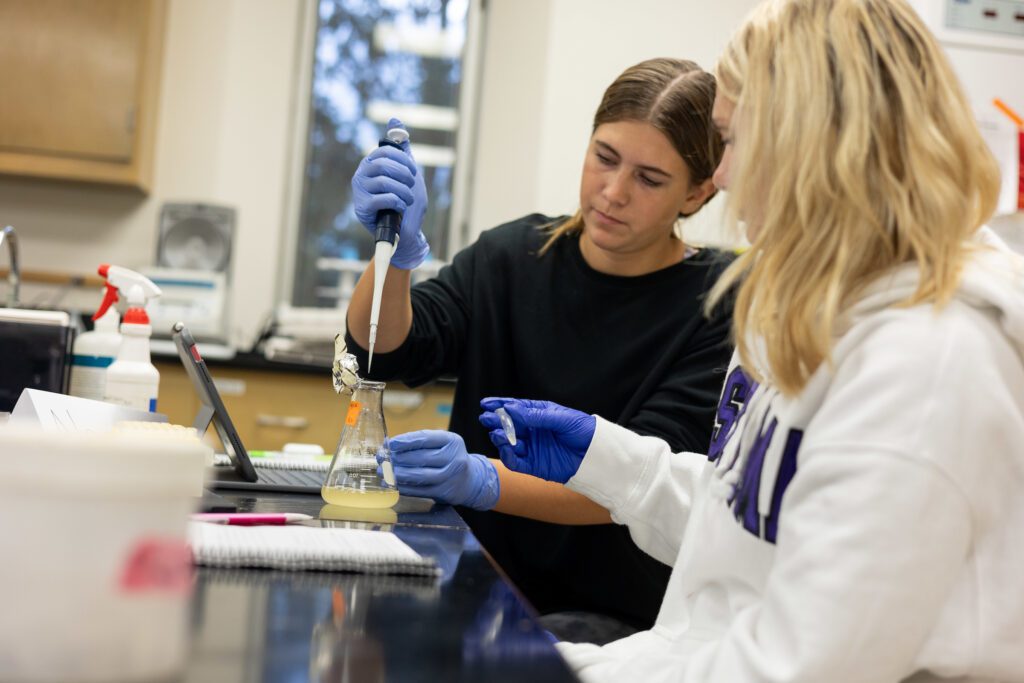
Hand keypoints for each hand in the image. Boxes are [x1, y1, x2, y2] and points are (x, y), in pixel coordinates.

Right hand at [350, 117, 429, 268]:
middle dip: (404, 175)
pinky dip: (398, 202)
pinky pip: (382, 198)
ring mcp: (359, 192)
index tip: (413, 171)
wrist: (406, 231)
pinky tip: (401, 207)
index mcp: (370, 163)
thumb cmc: (406, 200)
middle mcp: (361, 175)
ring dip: (404, 191)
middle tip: (412, 185)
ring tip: (409, 199)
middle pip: (383, 164)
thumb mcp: (407, 171)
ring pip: (384, 182)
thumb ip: (401, 148)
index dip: (403, 159)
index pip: (384, 151)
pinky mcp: (362, 208)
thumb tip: (395, 118)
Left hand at [386, 430, 499, 509]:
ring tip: (383, 472)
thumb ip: (419, 442)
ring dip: (397, 474)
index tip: (389, 443)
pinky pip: (420, 490)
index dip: (405, 441)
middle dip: (397, 458)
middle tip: (382, 459)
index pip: (425, 439)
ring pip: (419, 476)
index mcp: (452, 441)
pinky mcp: (444, 493)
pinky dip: (403, 487)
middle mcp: (454, 458)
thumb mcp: (441, 444)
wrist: (470, 480)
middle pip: (420, 458)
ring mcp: (450, 477)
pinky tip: (392, 483)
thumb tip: (388, 445)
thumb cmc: (448, 457)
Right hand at [479, 398, 595, 483]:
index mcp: (539, 415)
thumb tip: (512, 409)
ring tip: (497, 433)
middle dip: (495, 421)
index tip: (486, 403)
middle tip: (486, 418)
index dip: (500, 405)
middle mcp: (532, 431)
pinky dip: (508, 456)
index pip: (515, 408)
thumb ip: (536, 415)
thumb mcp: (561, 418)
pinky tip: (506, 448)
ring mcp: (532, 448)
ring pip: (509, 443)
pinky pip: (515, 462)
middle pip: (508, 425)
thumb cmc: (583, 430)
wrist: (596, 454)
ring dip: (500, 438)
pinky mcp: (534, 465)